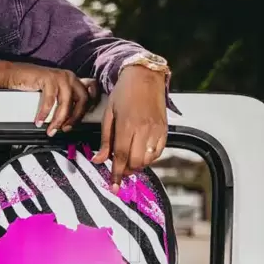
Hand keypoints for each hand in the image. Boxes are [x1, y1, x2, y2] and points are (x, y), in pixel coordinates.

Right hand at [0, 59, 99, 134]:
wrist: (16, 74)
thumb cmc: (34, 85)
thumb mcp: (55, 92)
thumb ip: (66, 100)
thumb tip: (71, 120)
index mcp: (74, 80)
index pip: (90, 95)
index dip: (88, 109)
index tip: (79, 122)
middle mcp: (70, 77)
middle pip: (82, 100)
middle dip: (75, 118)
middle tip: (65, 129)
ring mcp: (60, 76)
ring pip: (66, 103)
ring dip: (58, 120)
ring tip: (51, 130)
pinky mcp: (48, 78)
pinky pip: (50, 101)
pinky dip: (44, 114)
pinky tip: (39, 121)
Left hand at [92, 65, 167, 190]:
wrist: (145, 77)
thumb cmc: (124, 93)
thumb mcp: (108, 114)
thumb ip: (105, 139)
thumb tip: (98, 160)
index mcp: (127, 125)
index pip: (121, 156)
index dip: (116, 173)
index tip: (114, 186)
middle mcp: (144, 129)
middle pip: (136, 161)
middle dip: (127, 170)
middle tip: (119, 169)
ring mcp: (156, 130)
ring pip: (148, 159)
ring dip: (138, 165)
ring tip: (129, 160)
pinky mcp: (164, 130)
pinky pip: (159, 152)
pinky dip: (149, 158)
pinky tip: (141, 154)